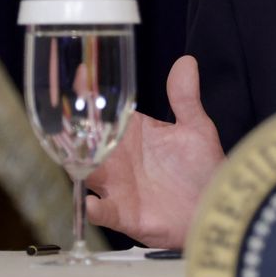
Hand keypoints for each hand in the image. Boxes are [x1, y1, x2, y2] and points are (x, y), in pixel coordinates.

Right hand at [86, 56, 224, 248]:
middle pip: (85, 142)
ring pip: (87, 173)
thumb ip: (185, 98)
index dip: (87, 94)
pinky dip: (95, 210)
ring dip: (78, 166)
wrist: (216, 206)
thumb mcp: (196, 128)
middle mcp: (117, 159)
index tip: (80, 74)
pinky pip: (104, 212)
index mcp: (131, 134)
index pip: (101, 111)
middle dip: (70, 128)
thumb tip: (187, 61)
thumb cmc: (203, 169)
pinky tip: (92, 204)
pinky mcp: (125, 215)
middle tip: (59, 114)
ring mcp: (117, 186)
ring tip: (70, 156)